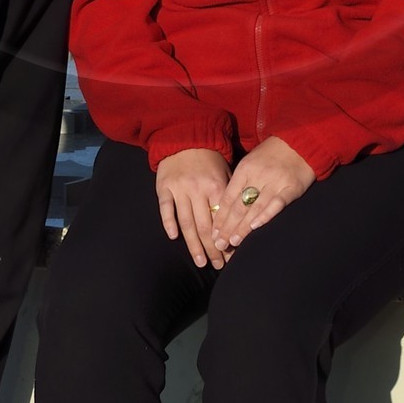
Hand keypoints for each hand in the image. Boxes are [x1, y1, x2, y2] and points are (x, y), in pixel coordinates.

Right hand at [155, 148, 233, 268]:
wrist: (185, 137)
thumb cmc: (210, 159)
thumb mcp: (226, 172)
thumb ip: (230, 196)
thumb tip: (239, 224)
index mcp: (216, 185)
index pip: (222, 219)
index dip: (227, 239)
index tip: (231, 256)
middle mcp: (197, 189)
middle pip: (205, 226)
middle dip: (213, 249)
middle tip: (218, 265)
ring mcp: (179, 189)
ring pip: (186, 222)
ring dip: (194, 245)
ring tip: (200, 262)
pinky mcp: (164, 187)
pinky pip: (166, 209)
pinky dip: (169, 223)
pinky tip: (174, 238)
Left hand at [212, 137, 314, 253]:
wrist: (299, 141)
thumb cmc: (271, 155)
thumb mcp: (251, 162)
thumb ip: (240, 183)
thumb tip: (225, 209)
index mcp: (244, 169)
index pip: (228, 197)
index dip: (220, 217)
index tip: (213, 233)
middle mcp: (258, 176)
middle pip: (239, 205)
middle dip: (227, 227)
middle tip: (220, 244)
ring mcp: (275, 181)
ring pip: (254, 208)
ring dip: (243, 227)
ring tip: (233, 242)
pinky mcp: (291, 187)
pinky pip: (276, 204)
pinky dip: (265, 216)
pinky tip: (255, 227)